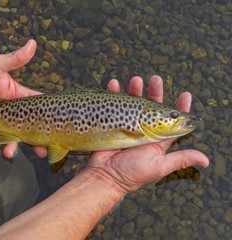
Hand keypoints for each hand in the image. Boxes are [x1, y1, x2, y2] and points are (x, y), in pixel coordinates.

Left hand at [0, 39, 46, 157]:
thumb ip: (15, 58)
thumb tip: (33, 43)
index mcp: (18, 98)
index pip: (37, 108)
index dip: (47, 118)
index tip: (57, 128)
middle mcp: (11, 112)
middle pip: (27, 129)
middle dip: (34, 142)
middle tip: (41, 152)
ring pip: (9, 137)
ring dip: (10, 146)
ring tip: (9, 153)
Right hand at [88, 75, 208, 192]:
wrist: (105, 176)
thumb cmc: (132, 173)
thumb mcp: (159, 166)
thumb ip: (180, 159)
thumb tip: (205, 161)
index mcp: (156, 139)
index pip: (171, 121)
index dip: (179, 108)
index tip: (185, 94)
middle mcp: (143, 130)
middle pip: (151, 107)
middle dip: (154, 92)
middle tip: (155, 79)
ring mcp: (127, 126)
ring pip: (133, 103)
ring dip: (134, 90)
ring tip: (135, 80)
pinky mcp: (112, 123)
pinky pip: (113, 106)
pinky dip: (113, 94)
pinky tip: (114, 85)